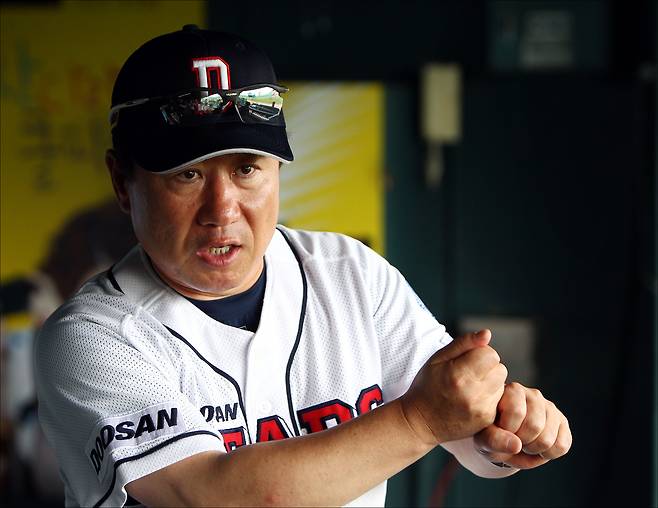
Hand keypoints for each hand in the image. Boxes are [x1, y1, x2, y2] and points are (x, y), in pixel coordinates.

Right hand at [400, 329, 507, 445]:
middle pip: (500, 368)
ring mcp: (481, 409)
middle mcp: (473, 394)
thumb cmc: (427, 386)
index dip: (479, 353)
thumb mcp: (437, 359)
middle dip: (487, 367)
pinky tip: (473, 399)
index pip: (490, 354)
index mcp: (458, 375)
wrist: (421, 421)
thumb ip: (463, 343)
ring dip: (490, 382)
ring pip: (502, 384)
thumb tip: (487, 334)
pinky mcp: (487, 420)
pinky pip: (500, 400)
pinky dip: (489, 397)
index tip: (466, 361)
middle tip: (468, 374)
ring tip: (470, 387)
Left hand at [474, 382, 571, 468]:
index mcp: (513, 390)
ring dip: (533, 450)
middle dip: (521, 442)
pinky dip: (548, 454)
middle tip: (512, 439)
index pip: (517, 412)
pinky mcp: (562, 422)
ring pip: (548, 439)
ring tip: (522, 442)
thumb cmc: (491, 434)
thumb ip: (493, 439)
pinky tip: (537, 448)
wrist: (504, 440)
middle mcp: (534, 395)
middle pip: (535, 426)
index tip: (500, 432)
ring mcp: (550, 408)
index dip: (507, 431)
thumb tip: (516, 445)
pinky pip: (562, 445)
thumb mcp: (483, 437)